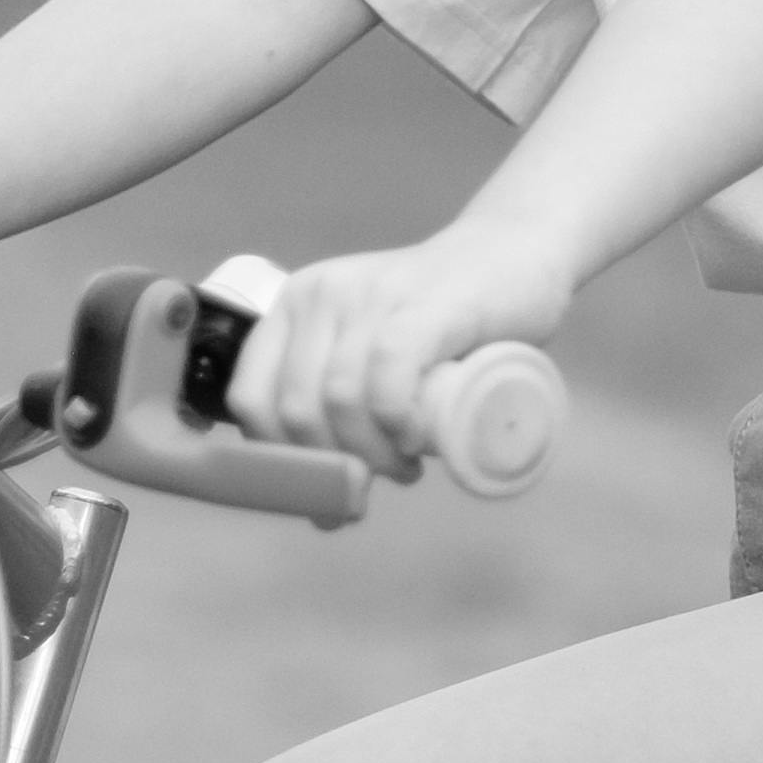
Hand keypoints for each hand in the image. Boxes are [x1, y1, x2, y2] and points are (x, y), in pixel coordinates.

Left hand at [223, 225, 572, 481]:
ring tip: (406, 464)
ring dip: (372, 455)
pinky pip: (385, 378)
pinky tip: (414, 436)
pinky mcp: (422, 306)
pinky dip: (395, 423)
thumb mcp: (373, 357)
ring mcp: (369, 296)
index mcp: (293, 307)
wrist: (513, 257)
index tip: (324, 488)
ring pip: (339, 401)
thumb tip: (319, 506)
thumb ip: (341, 411)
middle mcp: (319, 295)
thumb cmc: (442, 323)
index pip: (250, 397)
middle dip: (334, 465)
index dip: (278, 459)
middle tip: (381, 478)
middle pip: (295, 409)